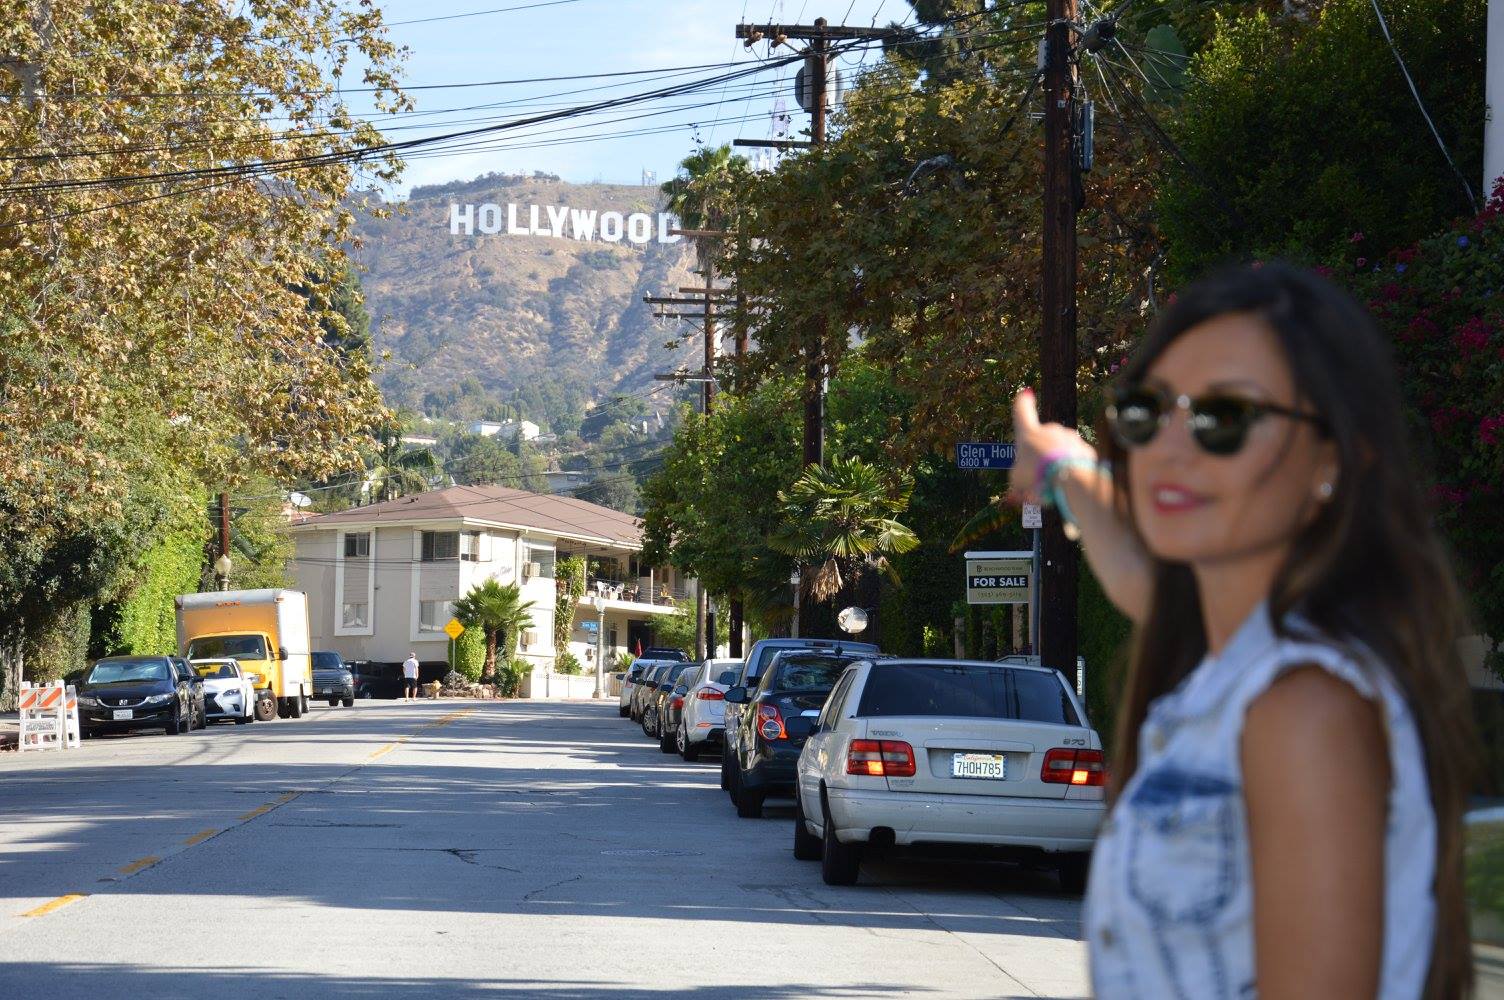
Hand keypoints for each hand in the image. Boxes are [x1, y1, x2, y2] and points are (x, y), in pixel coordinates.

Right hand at [1009, 388, 1097, 504]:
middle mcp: (1050, 429)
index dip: (1023, 402)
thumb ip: (1019, 474)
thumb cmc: (1037, 475)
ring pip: (1061, 448)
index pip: (1023, 410)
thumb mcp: (1017, 478)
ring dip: (1057, 461)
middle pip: (1044, 437)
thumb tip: (1021, 478)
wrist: (1068, 478)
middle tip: (1039, 473)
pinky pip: (1075, 457)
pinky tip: (1069, 481)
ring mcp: (1069, 437)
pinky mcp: (1084, 448)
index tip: (1026, 393)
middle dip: (1042, 451)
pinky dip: (1072, 467)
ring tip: (1054, 482)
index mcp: (1029, 432)